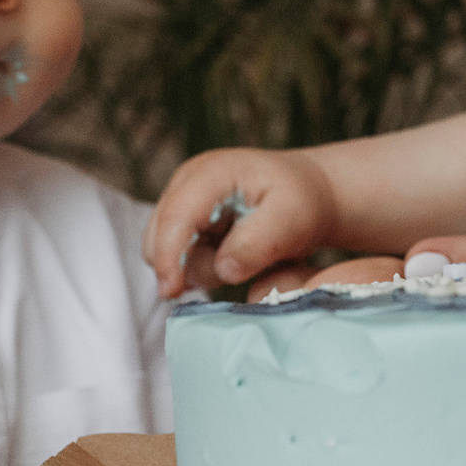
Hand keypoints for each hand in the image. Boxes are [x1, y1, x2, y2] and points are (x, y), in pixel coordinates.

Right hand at [145, 146, 339, 296]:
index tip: (171, 292)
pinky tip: (231, 256)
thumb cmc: (302, 201)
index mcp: (210, 173)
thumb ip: (258, 243)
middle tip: (242, 264)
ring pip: (163, 252)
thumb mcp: (293, 219)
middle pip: (158, 237)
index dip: (168, 256)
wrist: (307, 192)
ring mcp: (181, 200)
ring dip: (200, 268)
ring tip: (244, 256)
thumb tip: (225, 270)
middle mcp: (186, 182)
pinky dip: (201, 266)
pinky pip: (176, 256)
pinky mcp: (183, 220)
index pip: (175, 217)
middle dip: (191, 265)